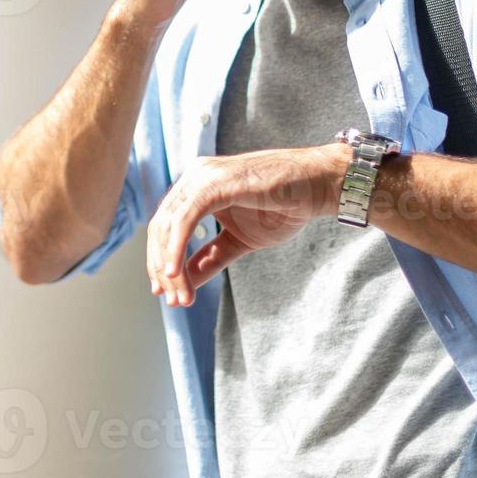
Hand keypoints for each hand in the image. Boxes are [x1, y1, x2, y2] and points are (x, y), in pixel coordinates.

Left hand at [146, 143, 348, 307]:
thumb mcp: (238, 241)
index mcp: (196, 188)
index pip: (165, 227)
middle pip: (160, 227)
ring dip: (169, 266)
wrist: (317, 185)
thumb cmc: (284, 207)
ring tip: (179, 296)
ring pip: (168, 226)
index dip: (159, 261)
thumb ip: (210, 257)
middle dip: (161, 268)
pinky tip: (175, 272)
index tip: (165, 293)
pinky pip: (184, 220)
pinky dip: (176, 248)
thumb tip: (184, 281)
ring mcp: (202, 177)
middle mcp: (193, 178)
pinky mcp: (214, 183)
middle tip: (171, 300)